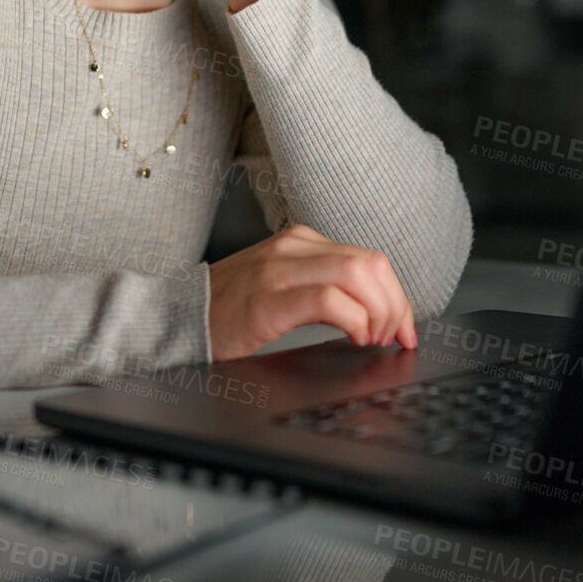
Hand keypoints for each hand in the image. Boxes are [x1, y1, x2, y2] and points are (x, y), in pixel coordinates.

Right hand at [208, 222, 417, 360]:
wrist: (176, 318)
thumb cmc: (229, 312)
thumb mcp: (281, 286)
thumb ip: (321, 287)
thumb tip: (376, 315)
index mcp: (300, 242)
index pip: (369, 259)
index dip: (399, 296)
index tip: (406, 328)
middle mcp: (292, 247)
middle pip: (370, 263)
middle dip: (396, 305)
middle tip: (394, 338)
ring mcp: (278, 269)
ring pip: (357, 274)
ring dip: (380, 313)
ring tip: (375, 340)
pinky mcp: (267, 299)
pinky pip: (329, 300)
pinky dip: (355, 321)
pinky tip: (355, 339)